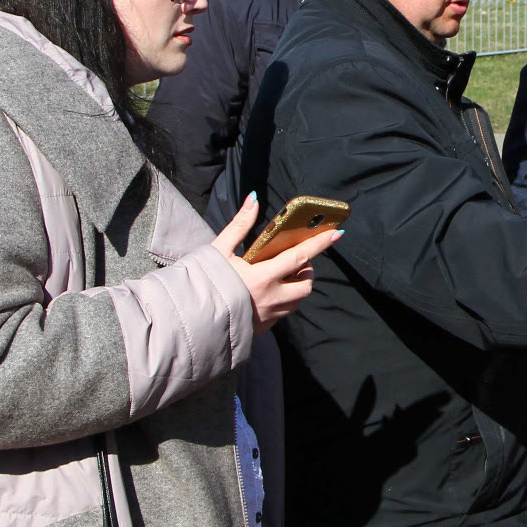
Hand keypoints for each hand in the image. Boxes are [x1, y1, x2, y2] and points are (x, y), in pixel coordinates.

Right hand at [213, 194, 342, 334]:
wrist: (188, 317)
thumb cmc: (204, 280)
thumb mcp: (219, 249)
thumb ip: (240, 224)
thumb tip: (254, 199)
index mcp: (262, 276)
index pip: (300, 257)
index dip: (320, 244)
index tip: (337, 233)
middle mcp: (271, 298)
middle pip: (305, 284)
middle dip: (306, 272)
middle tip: (294, 262)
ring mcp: (268, 315)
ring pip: (297, 301)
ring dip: (296, 288)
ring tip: (281, 277)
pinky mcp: (263, 327)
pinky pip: (283, 314)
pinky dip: (283, 302)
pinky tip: (267, 294)